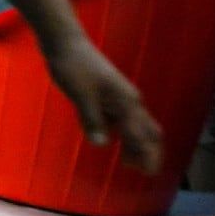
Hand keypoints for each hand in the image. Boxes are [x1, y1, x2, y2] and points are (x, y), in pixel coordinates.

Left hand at [44, 34, 165, 174]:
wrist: (65, 42)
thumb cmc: (73, 66)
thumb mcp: (80, 94)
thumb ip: (91, 119)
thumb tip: (102, 144)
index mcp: (126, 101)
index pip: (142, 135)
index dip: (147, 155)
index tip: (149, 173)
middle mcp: (128, 100)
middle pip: (147, 131)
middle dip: (148, 151)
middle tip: (144, 172)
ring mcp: (118, 97)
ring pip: (135, 126)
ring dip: (135, 144)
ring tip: (128, 163)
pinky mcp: (107, 95)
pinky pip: (120, 119)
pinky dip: (122, 133)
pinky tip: (113, 141)